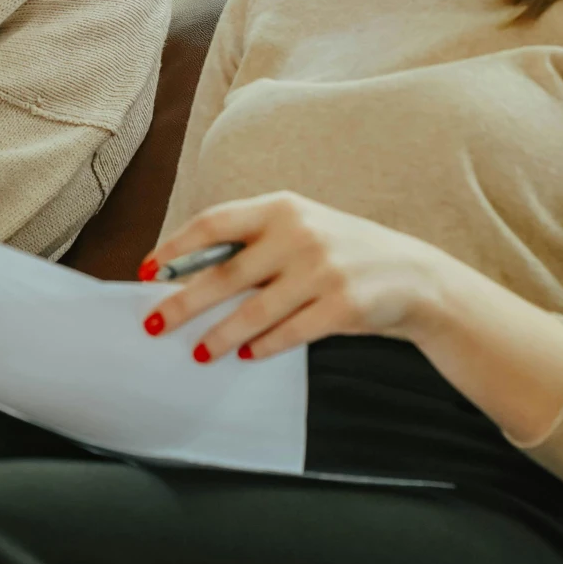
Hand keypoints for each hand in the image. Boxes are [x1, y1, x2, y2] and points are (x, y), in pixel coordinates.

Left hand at [143, 191, 455, 362]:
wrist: (415, 275)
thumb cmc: (341, 252)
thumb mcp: (300, 229)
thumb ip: (253, 243)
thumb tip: (186, 272)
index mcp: (280, 208)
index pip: (214, 224)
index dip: (176, 247)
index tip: (147, 270)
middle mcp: (298, 234)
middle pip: (225, 273)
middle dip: (184, 302)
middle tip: (155, 324)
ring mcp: (322, 269)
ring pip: (254, 310)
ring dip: (222, 335)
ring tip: (199, 353)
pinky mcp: (343, 305)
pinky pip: (290, 332)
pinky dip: (264, 346)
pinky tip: (246, 355)